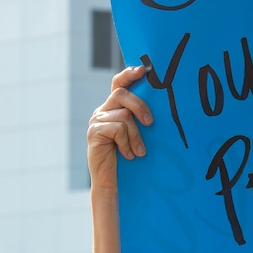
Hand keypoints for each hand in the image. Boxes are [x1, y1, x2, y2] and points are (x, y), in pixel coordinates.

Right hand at [87, 65, 152, 191]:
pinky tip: (127, 155)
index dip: (129, 74)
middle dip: (140, 106)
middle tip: (150, 123)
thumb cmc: (129, 158)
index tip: (143, 70)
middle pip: (122, 95)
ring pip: (123, 116)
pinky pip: (117, 129)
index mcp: (113, 108)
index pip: (118, 84)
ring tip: (138, 152)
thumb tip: (159, 108)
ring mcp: (96, 121)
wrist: (112, 182)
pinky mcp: (94, 132)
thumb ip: (140, 119)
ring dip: (135, 136)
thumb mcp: (136, 135)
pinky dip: (126, 143)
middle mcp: (102, 111)